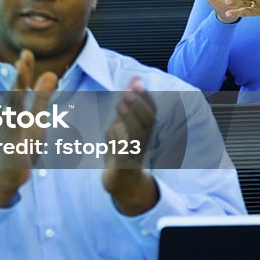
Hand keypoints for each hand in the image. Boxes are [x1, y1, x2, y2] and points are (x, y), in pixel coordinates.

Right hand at [0, 50, 57, 206]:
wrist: (6, 176)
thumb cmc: (20, 146)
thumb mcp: (36, 118)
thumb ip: (42, 97)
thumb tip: (51, 73)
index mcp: (14, 108)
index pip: (20, 85)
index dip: (24, 70)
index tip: (26, 52)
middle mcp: (6, 116)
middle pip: (14, 93)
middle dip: (19, 77)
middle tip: (23, 57)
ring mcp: (6, 131)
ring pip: (12, 111)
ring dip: (16, 95)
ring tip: (20, 81)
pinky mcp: (8, 146)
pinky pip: (12, 133)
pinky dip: (14, 123)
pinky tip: (18, 115)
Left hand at [102, 77, 158, 214]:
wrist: (122, 182)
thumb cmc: (123, 147)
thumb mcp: (127, 123)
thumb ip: (130, 103)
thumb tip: (135, 78)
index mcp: (144, 132)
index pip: (151, 113)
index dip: (146, 97)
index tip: (137, 82)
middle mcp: (142, 143)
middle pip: (146, 124)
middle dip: (138, 107)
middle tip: (128, 91)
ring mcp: (133, 155)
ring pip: (135, 138)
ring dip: (128, 121)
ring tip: (119, 104)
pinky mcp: (121, 167)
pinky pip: (121, 155)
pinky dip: (115, 143)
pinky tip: (109, 131)